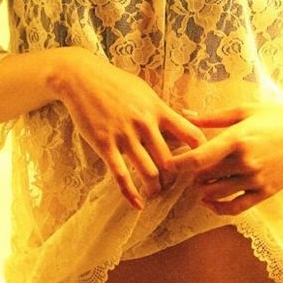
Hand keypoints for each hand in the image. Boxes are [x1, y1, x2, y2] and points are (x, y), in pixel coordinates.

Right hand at [47, 48, 205, 209]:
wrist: (81, 78)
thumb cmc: (115, 83)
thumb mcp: (145, 92)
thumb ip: (163, 110)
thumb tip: (184, 120)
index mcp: (158, 109)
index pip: (191, 134)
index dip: (201, 153)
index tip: (201, 164)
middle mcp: (145, 123)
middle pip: (171, 161)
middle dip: (175, 178)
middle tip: (175, 186)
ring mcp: (124, 135)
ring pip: (148, 172)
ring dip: (155, 188)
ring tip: (156, 193)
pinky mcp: (104, 145)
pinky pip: (120, 175)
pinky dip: (130, 194)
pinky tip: (137, 204)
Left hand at [165, 101, 282, 214]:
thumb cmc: (278, 118)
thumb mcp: (245, 111)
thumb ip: (212, 118)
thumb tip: (184, 114)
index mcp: (238, 138)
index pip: (201, 157)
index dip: (179, 164)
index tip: (166, 165)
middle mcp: (245, 162)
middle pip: (206, 175)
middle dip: (192, 174)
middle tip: (185, 170)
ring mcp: (255, 179)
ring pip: (217, 193)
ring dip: (203, 190)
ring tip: (198, 183)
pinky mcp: (264, 192)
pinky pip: (236, 207)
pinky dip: (218, 208)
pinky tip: (209, 202)